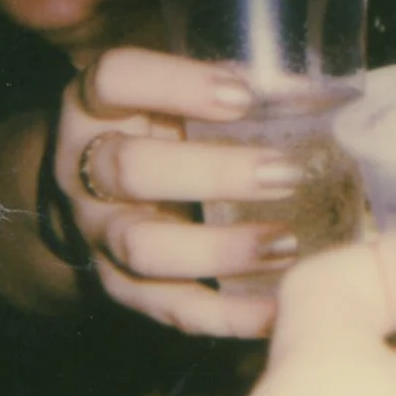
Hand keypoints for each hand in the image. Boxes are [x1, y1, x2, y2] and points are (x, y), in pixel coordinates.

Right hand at [53, 48, 303, 340]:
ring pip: (143, 247)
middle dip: (212, 173)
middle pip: (130, 170)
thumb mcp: (165, 95)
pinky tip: (276, 311)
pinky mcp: (122, 287)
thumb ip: (220, 86)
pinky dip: (225, 316)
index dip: (174, 84)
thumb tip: (313, 91)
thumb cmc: (148, 129)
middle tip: (285, 172)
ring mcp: (98, 234)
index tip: (242, 95)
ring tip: (286, 243)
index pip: (114, 79)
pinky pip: (170, 307)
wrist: (89, 199)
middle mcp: (83, 170)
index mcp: (93, 105)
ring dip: (220, 249)